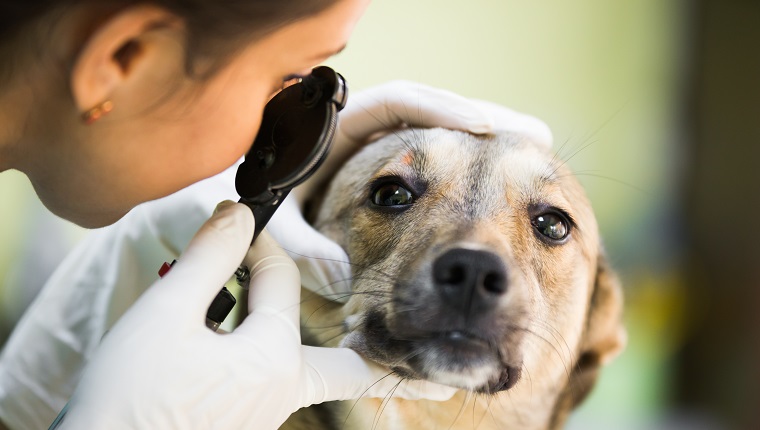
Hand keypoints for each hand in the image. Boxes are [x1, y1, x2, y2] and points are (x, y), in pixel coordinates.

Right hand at [60, 202, 453, 428]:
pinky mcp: (237, 426)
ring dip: (333, 359)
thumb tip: (237, 213)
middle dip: (388, 371)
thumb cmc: (130, 396)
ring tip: (373, 357)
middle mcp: (277, 392)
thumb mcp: (167, 316)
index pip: (278, 281)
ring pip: (303, 372)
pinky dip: (280, 368)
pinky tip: (257, 358)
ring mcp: (259, 416)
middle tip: (444, 385)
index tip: (236, 223)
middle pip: (346, 369)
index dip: (255, 244)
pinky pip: (272, 390)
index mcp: (271, 360)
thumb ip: (210, 259)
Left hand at [271, 81, 552, 299]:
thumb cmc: (251, 211)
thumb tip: (339, 277)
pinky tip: (500, 175)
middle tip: (530, 134)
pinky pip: (439, 155)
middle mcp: (362, 130)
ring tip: (531, 147)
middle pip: (431, 108)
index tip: (480, 128)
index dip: (439, 109)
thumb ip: (299, 246)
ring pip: (441, 128)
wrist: (240, 209)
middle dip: (482, 117)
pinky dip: (471, 161)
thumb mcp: (272, 226)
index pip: (396, 101)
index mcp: (334, 127)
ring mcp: (380, 147)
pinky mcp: (393, 169)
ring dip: (485, 135)